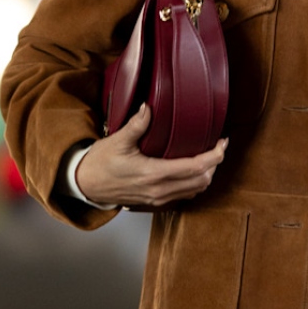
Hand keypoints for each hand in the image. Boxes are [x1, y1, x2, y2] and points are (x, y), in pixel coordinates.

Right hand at [74, 103, 225, 208]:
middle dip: (215, 164)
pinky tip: (191, 171)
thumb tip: (149, 106)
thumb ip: (137, 124)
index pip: (196, 167)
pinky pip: (184, 195)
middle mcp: (159, 189)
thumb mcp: (117, 140)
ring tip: (207, 158)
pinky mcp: (155, 202)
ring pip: (196, 190)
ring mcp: (158, 198)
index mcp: (153, 173)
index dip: (215, 155)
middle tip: (216, 147)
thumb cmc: (99, 163)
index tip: (222, 142)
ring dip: (206, 175)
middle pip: (202, 180)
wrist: (85, 185)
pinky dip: (194, 183)